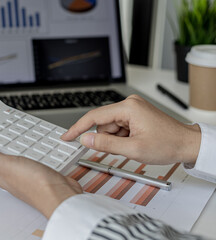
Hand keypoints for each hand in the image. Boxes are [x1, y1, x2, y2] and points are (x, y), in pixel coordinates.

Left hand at [0, 139, 82, 218]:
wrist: (60, 195)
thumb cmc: (34, 185)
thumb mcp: (5, 165)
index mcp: (2, 174)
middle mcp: (15, 176)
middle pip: (4, 157)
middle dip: (2, 145)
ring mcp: (30, 174)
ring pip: (22, 157)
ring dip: (21, 147)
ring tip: (17, 137)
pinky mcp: (45, 172)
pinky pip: (39, 158)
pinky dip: (39, 151)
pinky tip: (40, 147)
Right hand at [62, 95, 200, 164]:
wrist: (187, 144)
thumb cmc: (167, 144)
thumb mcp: (133, 149)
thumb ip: (105, 144)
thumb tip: (86, 140)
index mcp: (128, 108)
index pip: (94, 116)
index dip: (78, 128)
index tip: (67, 136)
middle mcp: (129, 104)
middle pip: (103, 123)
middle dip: (108, 139)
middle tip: (123, 148)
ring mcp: (132, 109)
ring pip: (110, 127)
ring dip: (116, 140)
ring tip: (133, 145)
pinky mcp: (135, 114)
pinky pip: (118, 127)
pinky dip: (121, 138)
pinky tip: (134, 142)